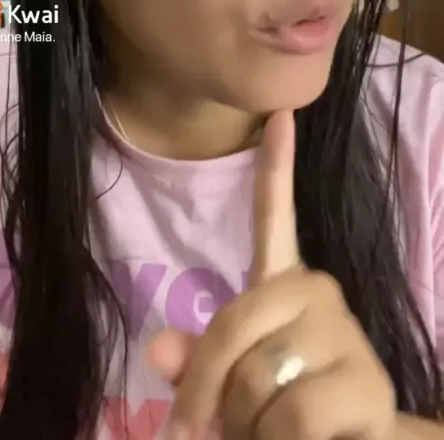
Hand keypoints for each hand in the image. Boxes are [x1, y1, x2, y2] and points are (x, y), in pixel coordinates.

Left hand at [147, 111, 396, 439]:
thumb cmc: (279, 409)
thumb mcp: (228, 382)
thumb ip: (195, 361)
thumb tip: (158, 349)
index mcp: (283, 282)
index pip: (276, 216)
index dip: (276, 166)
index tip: (279, 114)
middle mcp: (318, 290)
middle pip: (230, 330)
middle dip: (209, 392)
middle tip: (221, 423)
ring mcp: (344, 332)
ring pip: (254, 381)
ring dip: (247, 425)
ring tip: (274, 430)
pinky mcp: (365, 382)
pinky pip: (290, 416)